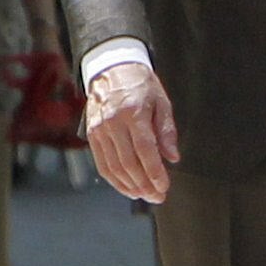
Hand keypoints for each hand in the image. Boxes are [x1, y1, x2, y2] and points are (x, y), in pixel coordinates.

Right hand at [85, 61, 179, 203]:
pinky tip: (127, 187)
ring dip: (129, 186)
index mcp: (134, 113)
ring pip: (114, 167)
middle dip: (144, 184)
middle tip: (157, 196)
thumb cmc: (141, 85)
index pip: (145, 150)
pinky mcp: (92, 135)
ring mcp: (100, 130)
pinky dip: (115, 179)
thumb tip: (173, 157)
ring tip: (144, 196)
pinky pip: (102, 163)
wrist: (112, 69)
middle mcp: (113, 123)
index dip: (154, 172)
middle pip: (129, 163)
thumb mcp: (161, 102)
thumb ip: (167, 131)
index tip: (164, 186)